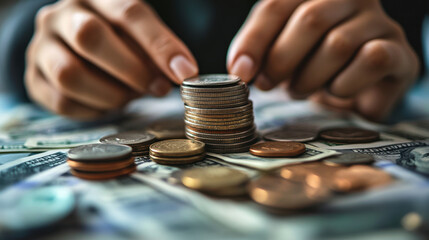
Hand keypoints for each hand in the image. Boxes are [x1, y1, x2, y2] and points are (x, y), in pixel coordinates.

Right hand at [26, 0, 197, 119]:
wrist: (71, 46)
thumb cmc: (115, 39)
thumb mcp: (138, 35)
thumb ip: (157, 49)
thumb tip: (182, 72)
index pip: (129, 13)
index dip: (160, 45)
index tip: (185, 72)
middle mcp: (62, 15)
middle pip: (90, 36)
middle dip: (132, 70)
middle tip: (157, 88)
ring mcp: (42, 46)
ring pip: (71, 74)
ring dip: (111, 95)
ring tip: (129, 96)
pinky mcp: (34, 78)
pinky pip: (61, 101)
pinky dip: (93, 110)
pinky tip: (107, 104)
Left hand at [228, 0, 418, 120]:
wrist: (353, 87)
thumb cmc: (309, 65)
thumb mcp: (277, 52)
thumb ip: (257, 52)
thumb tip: (240, 70)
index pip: (278, 4)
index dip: (255, 40)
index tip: (241, 73)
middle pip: (311, 20)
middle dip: (281, 61)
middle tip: (267, 85)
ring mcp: (377, 21)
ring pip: (338, 44)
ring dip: (309, 78)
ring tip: (299, 89)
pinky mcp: (399, 50)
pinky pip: (370, 61)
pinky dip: (344, 85)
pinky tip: (335, 91)